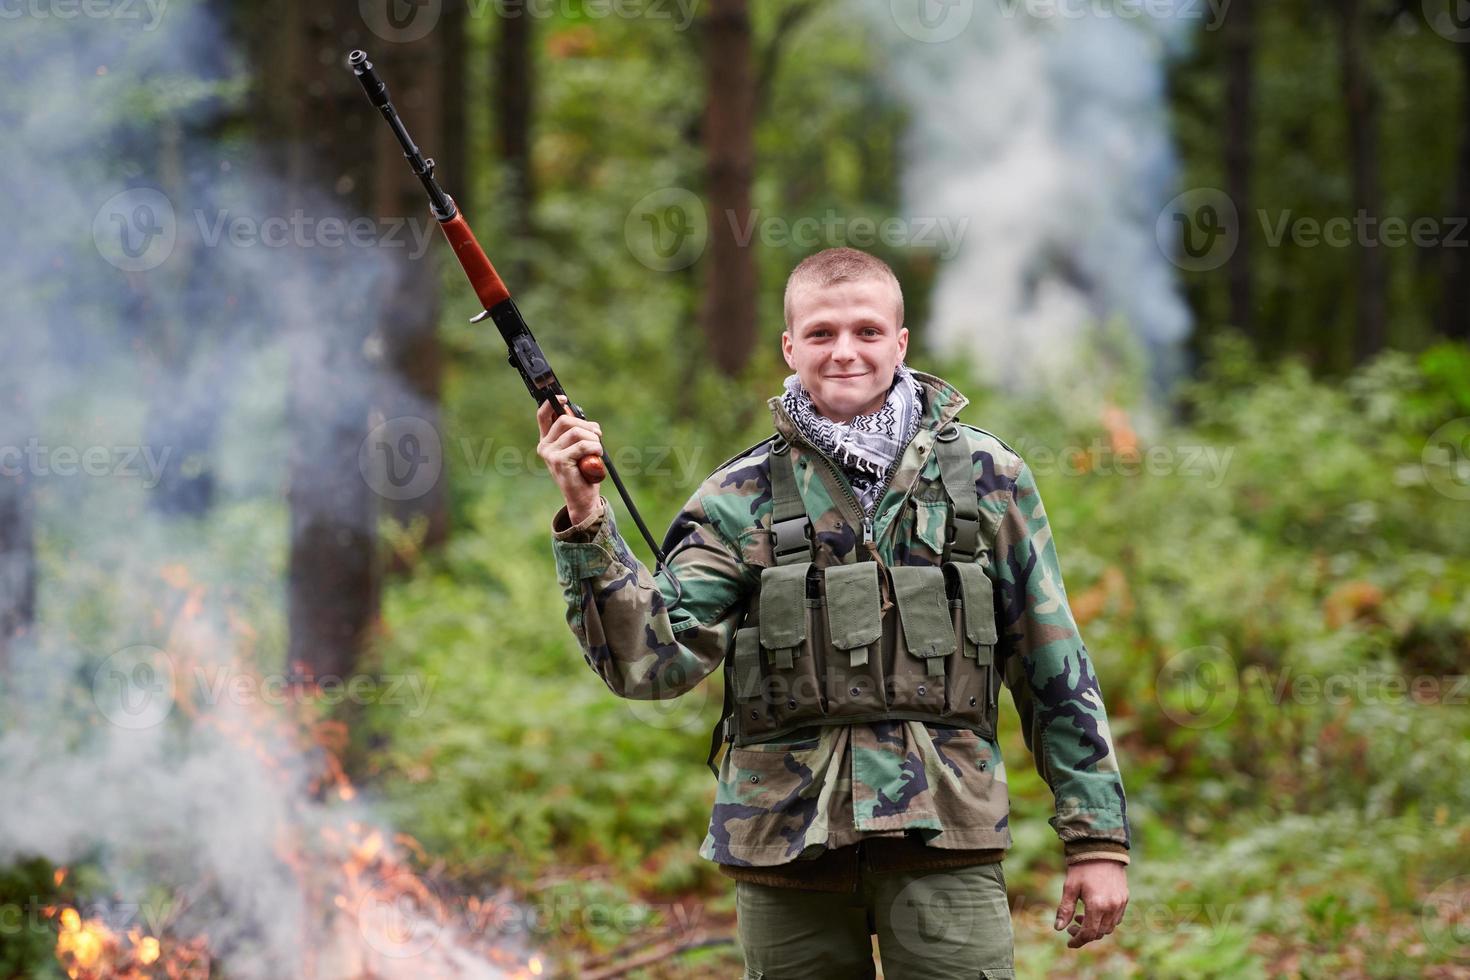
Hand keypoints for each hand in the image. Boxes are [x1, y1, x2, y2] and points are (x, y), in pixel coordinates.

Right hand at [535, 395, 602, 523]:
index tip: (563, 398)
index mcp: (547, 441)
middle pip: (566, 420)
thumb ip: (576, 431)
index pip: (543, 416)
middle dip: (587, 426)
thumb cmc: (583, 472)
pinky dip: (595, 448)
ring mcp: (550, 454)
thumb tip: (574, 412)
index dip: (552, 403)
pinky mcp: (559, 461)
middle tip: (597, 436)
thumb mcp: (579, 448)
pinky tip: (597, 456)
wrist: (583, 498)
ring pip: (576, 432)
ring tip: (597, 451)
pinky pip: (583, 445)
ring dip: (594, 439)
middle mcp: (545, 446)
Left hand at [1054, 860, 1127, 948]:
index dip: (1078, 941)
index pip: (1088, 933)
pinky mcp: (1125, 898)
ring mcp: (1120, 903)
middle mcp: (1111, 907)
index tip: (1069, 943)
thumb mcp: (1070, 887)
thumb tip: (1058, 928)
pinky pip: (1117, 918)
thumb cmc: (1082, 867)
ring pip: (1109, 927)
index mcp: (1097, 905)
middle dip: (1085, 934)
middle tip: (1072, 927)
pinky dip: (1106, 921)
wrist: (1101, 849)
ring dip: (1095, 928)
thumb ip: (1065, 909)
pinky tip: (1094, 912)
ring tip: (1081, 917)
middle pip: (1100, 933)